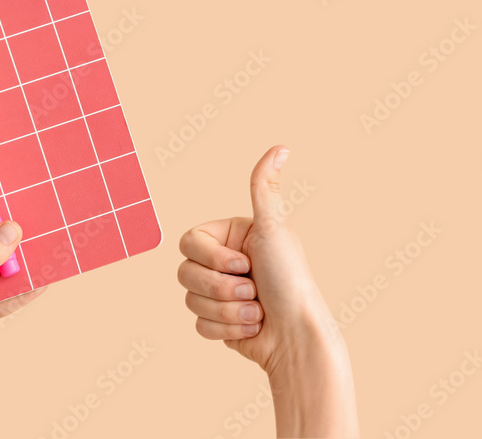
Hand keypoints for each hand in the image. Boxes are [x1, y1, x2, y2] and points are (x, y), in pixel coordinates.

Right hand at [178, 146, 358, 437]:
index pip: (189, 242)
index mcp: (230, 236)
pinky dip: (227, 328)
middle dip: (222, 288)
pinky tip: (253, 326)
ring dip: (229, 310)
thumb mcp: (274, 228)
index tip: (244, 264)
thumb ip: (264, 188)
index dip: (213, 258)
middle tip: (253, 288)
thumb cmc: (289, 279)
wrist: (296, 334)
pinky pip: (198, 325)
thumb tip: (281, 147)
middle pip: (184, 273)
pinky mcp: (217, 321)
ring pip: (190, 300)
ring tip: (257, 309)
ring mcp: (218, 292)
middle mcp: (223, 262)